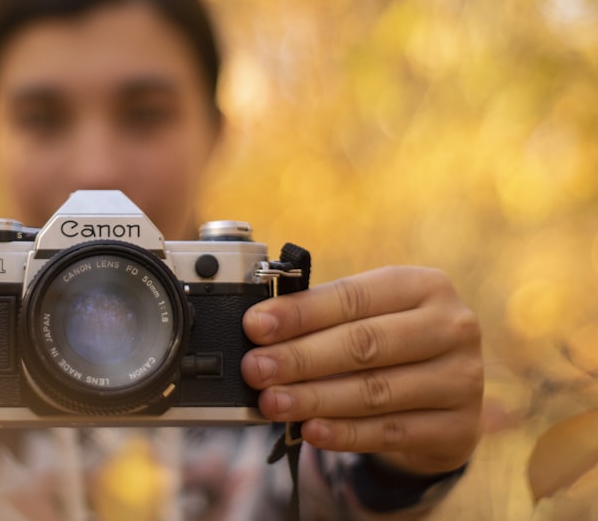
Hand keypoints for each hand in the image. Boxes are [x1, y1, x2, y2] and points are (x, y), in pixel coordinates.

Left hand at [240, 266, 482, 474]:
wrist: (445, 397)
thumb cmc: (391, 344)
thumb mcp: (368, 316)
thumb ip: (322, 317)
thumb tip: (259, 329)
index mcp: (423, 285)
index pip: (353, 297)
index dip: (300, 314)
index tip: (255, 327)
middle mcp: (452, 327)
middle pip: (364, 344)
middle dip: (301, 358)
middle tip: (255, 369)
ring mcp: (462, 379)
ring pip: (375, 391)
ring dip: (315, 399)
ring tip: (272, 403)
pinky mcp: (459, 427)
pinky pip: (390, 432)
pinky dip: (345, 433)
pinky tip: (310, 431)